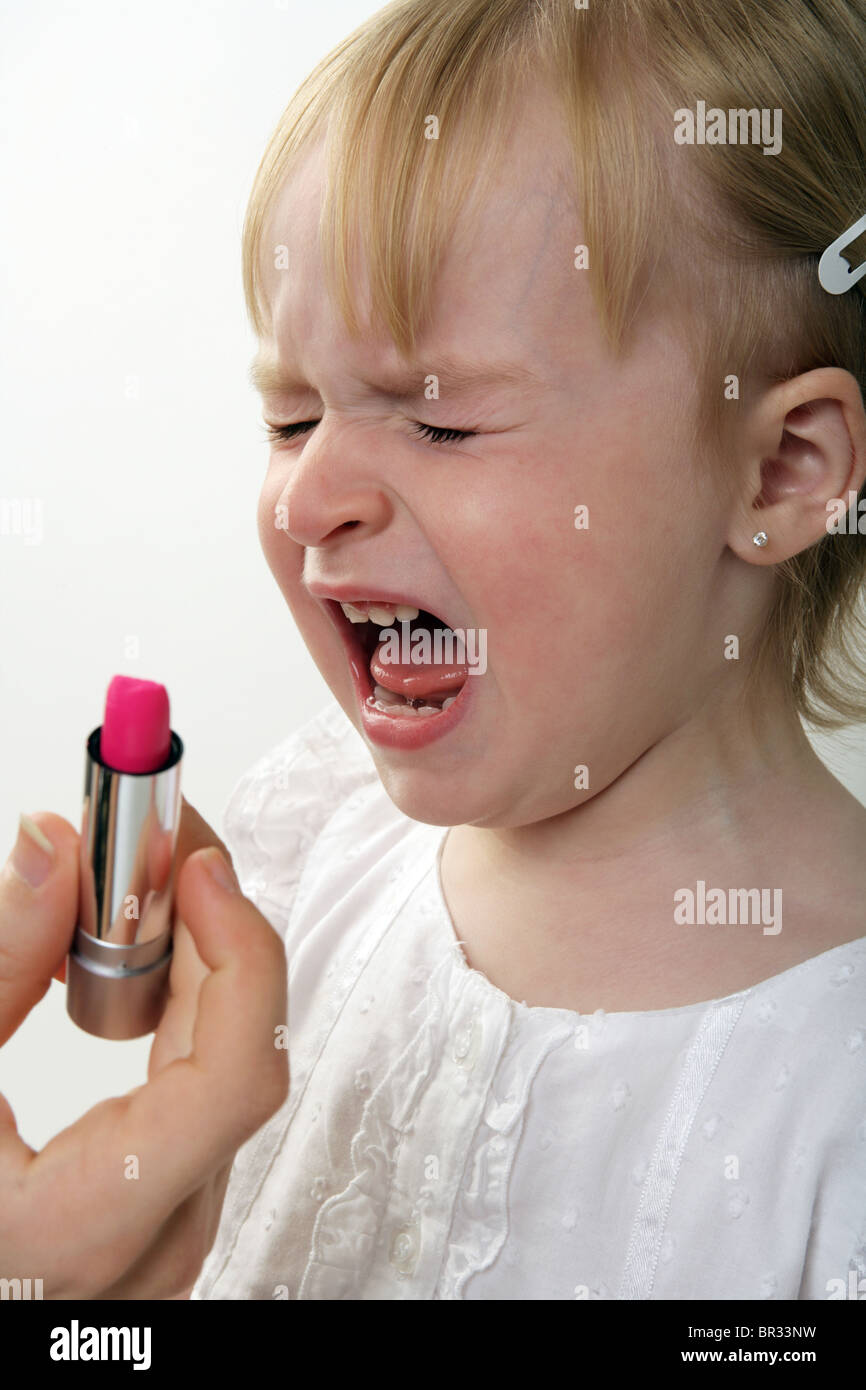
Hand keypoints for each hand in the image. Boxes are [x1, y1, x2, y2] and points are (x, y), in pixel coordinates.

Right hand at [0, 797, 287, 1298]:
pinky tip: (134, 962)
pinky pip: (211, 1088)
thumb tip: (53, 851)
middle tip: (153, 849)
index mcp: (90, 1224)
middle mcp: (160, 1239)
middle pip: (239, 1052)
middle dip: (205, 930)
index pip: (235, 1077)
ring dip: (195, 965)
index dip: (238, 954)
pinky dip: (182, 1009)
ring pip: (231, 1066)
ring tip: (131, 898)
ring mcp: (176, 1230)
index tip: (200, 871)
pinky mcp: (173, 1206)